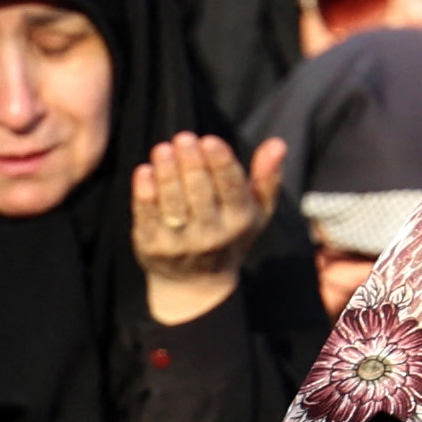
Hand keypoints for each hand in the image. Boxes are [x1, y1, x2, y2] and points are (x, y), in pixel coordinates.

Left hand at [130, 132, 282, 324]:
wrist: (195, 283)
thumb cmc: (229, 234)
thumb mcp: (257, 211)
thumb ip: (267, 177)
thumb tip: (277, 144)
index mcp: (239, 221)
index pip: (231, 189)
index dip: (220, 163)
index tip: (209, 140)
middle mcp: (211, 235)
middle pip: (200, 193)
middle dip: (191, 163)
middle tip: (183, 138)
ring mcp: (180, 243)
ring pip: (173, 203)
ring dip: (167, 174)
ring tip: (162, 149)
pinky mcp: (153, 247)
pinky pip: (148, 217)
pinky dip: (144, 194)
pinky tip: (144, 171)